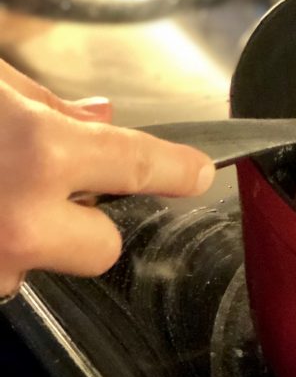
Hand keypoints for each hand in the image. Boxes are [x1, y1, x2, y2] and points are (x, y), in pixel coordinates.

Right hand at [0, 60, 215, 297]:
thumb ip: (48, 104)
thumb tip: (99, 118)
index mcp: (39, 153)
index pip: (139, 166)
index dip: (176, 168)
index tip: (195, 173)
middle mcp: (21, 222)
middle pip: (103, 247)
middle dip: (89, 222)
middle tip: (50, 189)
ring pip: (40, 266)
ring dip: (28, 239)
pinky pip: (0, 272)